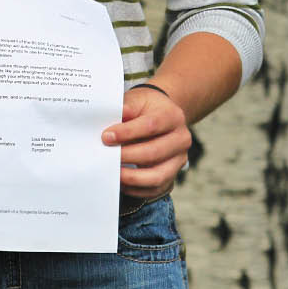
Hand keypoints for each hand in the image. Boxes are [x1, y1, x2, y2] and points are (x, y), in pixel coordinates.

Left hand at [102, 85, 190, 199]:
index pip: (151, 126)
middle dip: (127, 156)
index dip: (127, 133)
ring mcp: (179, 160)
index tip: (106, 136)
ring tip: (114, 172)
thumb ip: (126, 107)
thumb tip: (111, 116)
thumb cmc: (147, 108)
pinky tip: (121, 182)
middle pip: (154, 153)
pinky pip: (155, 189)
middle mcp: (181, 139)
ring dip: (132, 177)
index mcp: (173, 117)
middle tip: (106, 156)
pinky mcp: (173, 175)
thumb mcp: (138, 99)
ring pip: (157, 176)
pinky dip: (136, 189)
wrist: (162, 116)